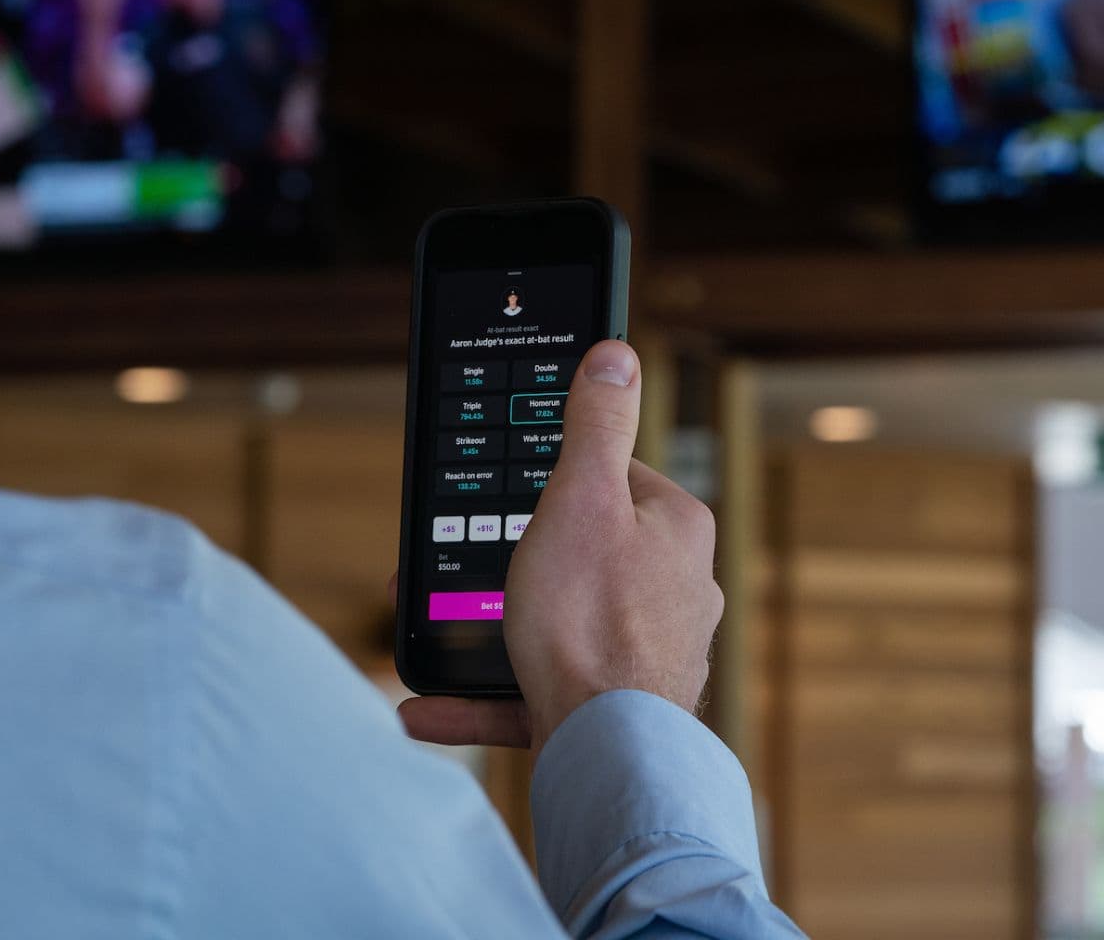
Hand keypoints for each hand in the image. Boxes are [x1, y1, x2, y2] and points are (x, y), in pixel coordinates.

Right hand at [398, 341, 722, 754]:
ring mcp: (648, 654)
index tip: (514, 495)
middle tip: (465, 563)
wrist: (604, 747)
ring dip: (496, 628)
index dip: (558, 482)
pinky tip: (426, 704)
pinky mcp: (613, 708)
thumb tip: (617, 355)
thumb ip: (596, 425)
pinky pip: (538, 690)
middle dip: (518, 560)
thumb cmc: (594, 621)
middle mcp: (676, 589)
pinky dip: (484, 692)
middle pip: (584, 551)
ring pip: (558, 624)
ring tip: (440, 626)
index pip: (615, 479)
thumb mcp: (581, 498)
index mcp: (676, 530)